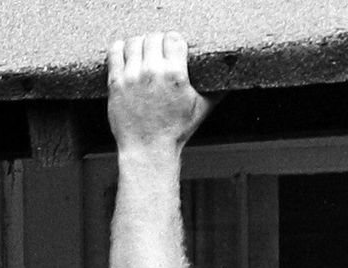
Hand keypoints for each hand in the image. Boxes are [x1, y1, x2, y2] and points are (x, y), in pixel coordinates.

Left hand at [107, 32, 213, 152]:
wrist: (148, 149)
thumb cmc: (174, 131)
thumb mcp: (202, 108)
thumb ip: (219, 89)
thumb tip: (233, 76)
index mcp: (175, 74)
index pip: (173, 38)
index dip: (173, 41)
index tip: (171, 48)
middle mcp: (153, 72)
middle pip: (153, 37)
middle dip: (157, 43)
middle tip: (157, 52)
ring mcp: (132, 77)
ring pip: (134, 42)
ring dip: (139, 45)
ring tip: (141, 53)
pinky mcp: (116, 84)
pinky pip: (115, 53)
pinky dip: (120, 49)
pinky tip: (125, 55)